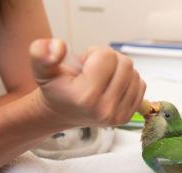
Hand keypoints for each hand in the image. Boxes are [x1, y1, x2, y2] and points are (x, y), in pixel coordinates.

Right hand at [29, 39, 145, 126]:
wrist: (62, 112)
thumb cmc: (56, 88)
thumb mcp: (42, 68)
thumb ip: (41, 53)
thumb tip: (57, 47)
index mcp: (85, 97)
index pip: (107, 56)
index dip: (94, 53)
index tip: (84, 65)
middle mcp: (104, 109)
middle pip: (125, 64)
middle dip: (110, 60)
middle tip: (93, 70)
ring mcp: (117, 116)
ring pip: (134, 74)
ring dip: (119, 71)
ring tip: (101, 79)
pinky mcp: (127, 117)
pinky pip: (140, 86)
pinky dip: (128, 81)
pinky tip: (112, 86)